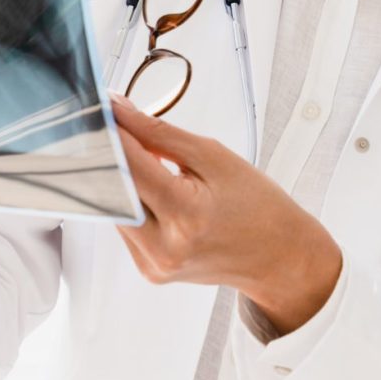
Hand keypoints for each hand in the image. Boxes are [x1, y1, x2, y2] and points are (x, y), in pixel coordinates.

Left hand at [112, 96, 342, 335]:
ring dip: (121, 179)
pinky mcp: (149, 270)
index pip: (129, 164)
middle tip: (115, 127)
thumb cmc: (257, 205)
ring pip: (113, 209)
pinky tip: (154, 191)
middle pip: (111, 190)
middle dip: (109, 154)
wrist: (278, 256)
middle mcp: (165, 246)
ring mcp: (154, 264)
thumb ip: (160, 134)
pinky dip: (132, 203)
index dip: (111, 132)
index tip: (102, 109)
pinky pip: (125, 227)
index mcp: (187, 214)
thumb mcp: (214, 157)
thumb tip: (119, 113)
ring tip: (148, 161)